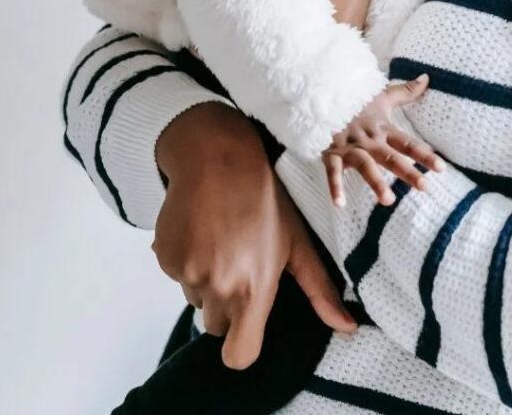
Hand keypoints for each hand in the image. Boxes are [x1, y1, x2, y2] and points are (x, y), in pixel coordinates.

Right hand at [152, 102, 356, 368]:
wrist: (218, 157)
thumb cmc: (267, 199)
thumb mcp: (298, 241)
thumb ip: (321, 289)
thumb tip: (348, 328)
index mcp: (252, 289)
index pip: (239, 354)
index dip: (242, 343)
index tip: (248, 322)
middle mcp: (216, 286)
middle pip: (216, 324)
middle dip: (226, 302)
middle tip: (240, 261)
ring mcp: (186, 272)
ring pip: (195, 296)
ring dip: (206, 278)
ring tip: (223, 238)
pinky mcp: (163, 256)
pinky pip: (175, 273)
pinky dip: (186, 258)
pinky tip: (202, 228)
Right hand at [322, 75, 444, 206]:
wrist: (323, 95)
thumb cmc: (356, 101)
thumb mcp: (382, 96)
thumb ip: (405, 92)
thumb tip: (427, 78)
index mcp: (382, 129)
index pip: (407, 143)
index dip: (424, 154)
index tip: (442, 168)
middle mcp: (369, 141)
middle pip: (391, 157)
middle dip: (407, 172)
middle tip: (424, 187)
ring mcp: (350, 148)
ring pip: (365, 166)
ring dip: (375, 182)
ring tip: (388, 201)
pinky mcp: (331, 153)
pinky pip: (332, 171)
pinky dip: (335, 186)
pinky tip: (339, 204)